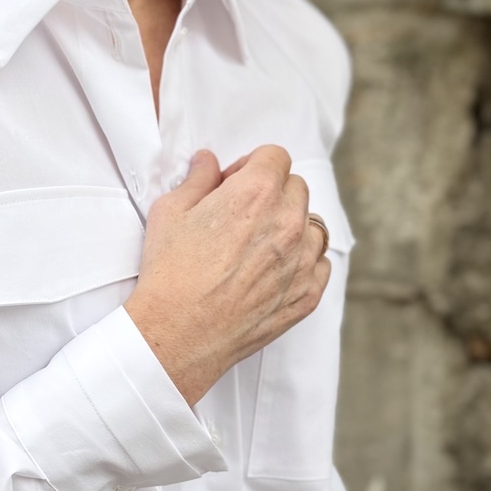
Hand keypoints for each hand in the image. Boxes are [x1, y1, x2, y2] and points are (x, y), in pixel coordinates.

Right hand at [123, 146, 332, 407]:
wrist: (178, 334)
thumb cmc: (170, 273)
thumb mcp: (171, 211)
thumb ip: (197, 178)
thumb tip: (208, 162)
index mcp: (257, 193)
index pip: (276, 156)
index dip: (251, 165)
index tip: (234, 184)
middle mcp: (288, 223)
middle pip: (296, 188)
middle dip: (273, 193)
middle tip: (242, 215)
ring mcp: (302, 261)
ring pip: (313, 226)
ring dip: (292, 227)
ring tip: (260, 245)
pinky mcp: (306, 295)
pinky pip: (320, 265)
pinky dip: (303, 263)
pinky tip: (273, 271)